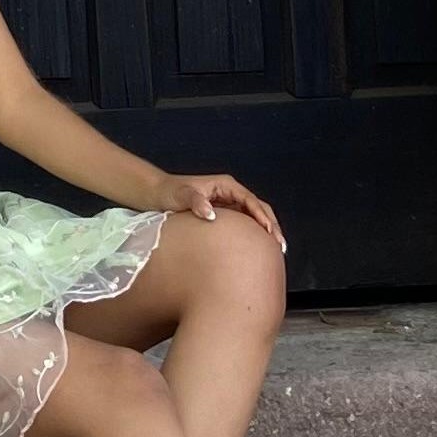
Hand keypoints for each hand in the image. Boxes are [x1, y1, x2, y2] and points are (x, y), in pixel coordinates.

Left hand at [157, 173, 284, 248]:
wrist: (157, 195)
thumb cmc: (169, 192)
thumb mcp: (181, 195)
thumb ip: (195, 201)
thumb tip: (211, 213)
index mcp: (226, 186)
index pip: (250, 200)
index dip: (262, 216)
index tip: (270, 232)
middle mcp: (230, 194)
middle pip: (258, 208)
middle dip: (271, 225)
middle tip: (280, 245)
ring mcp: (228, 204)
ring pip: (253, 217)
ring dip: (265, 231)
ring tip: (275, 250)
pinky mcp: (224, 215)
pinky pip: (243, 225)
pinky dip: (253, 235)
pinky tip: (257, 250)